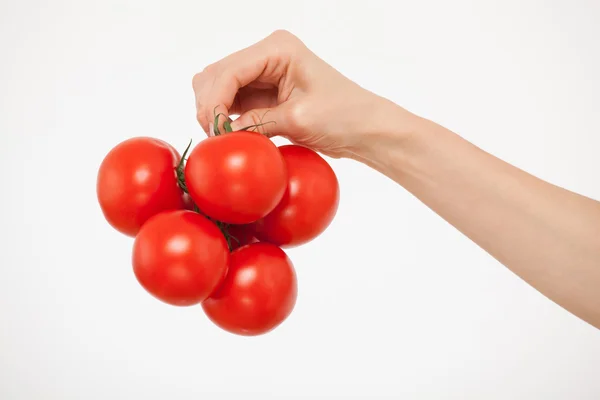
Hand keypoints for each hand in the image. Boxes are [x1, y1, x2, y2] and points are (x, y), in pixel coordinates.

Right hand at [192, 30, 403, 158]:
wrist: (363, 128)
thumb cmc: (343, 115)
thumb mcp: (297, 119)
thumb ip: (256, 123)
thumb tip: (223, 132)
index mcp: (278, 49)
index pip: (230, 70)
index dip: (214, 100)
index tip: (213, 129)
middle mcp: (266, 55)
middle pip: (217, 75)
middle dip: (209, 105)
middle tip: (214, 136)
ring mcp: (263, 73)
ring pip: (218, 87)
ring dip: (213, 111)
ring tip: (220, 136)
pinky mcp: (262, 93)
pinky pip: (231, 102)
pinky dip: (224, 117)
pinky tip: (229, 133)